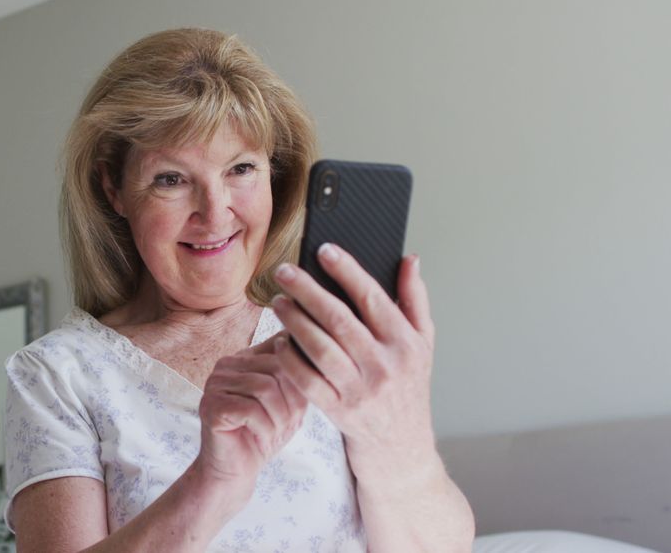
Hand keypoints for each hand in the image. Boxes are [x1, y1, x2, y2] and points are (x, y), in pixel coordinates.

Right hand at [194, 331, 317, 497]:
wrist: (237, 470)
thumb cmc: (264, 434)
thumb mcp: (290, 402)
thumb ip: (298, 377)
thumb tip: (314, 354)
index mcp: (245, 357)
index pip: (283, 348)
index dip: (301, 379)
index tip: (298, 405)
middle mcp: (227, 364)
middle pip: (278, 367)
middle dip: (292, 401)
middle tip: (287, 424)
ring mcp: (215, 384)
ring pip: (266, 388)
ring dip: (279, 417)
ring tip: (274, 431)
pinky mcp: (211, 406)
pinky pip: (251, 410)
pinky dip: (265, 428)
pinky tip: (260, 438)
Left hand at [270, 243, 439, 486]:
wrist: (402, 450)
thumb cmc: (408, 390)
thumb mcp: (423, 346)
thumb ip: (415, 301)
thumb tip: (409, 259)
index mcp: (406, 343)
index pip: (373, 298)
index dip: (347, 271)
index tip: (324, 249)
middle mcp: (385, 365)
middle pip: (339, 319)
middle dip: (308, 291)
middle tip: (284, 271)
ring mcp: (361, 391)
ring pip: (320, 348)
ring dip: (294, 321)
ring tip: (278, 302)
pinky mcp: (339, 412)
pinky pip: (308, 381)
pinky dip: (291, 360)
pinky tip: (280, 343)